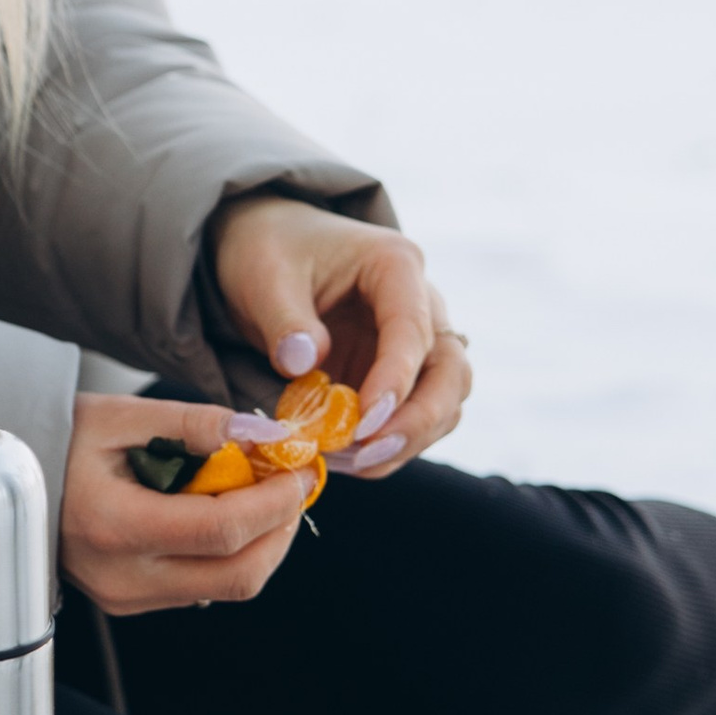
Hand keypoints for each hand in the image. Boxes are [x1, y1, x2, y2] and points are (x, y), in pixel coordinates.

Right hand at [59, 393, 313, 616]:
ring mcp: (127, 598)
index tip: (300, 469)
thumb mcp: (122, 417)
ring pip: (227, 588)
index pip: (222, 530)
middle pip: (239, 575)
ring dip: (262, 542)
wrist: (9, 483)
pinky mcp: (131, 603)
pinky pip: (203, 587)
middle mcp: (123, 577)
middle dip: (281, 529)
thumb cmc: (59, 442)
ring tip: (265, 494)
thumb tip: (261, 433)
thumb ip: (194, 422)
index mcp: (115, 526)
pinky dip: (231, 553)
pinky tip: (227, 512)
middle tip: (295, 485)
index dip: (275, 502)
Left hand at [207, 195, 470, 480]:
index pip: (413, 329)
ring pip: (444, 401)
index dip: (395, 381)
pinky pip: (414, 417)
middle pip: (451, 372)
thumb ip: (284, 320)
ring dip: (408, 440)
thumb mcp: (264, 276)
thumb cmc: (269, 251)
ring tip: (353, 465)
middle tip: (368, 456)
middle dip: (418, 421)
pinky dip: (390, 444)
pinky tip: (350, 462)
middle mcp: (422, 304)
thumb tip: (304, 362)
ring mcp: (416, 343)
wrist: (268, 249)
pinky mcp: (400, 375)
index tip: (364, 423)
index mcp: (395, 265)